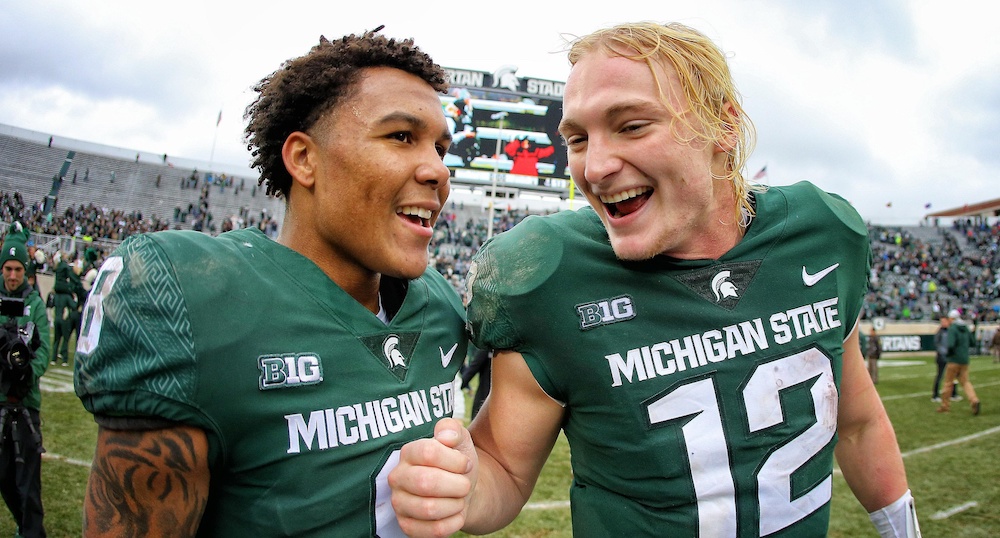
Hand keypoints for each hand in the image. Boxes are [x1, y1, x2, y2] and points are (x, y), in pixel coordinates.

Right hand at [389, 418, 477, 537]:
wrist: (461, 491)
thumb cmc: (457, 463)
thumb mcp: (460, 440)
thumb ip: (452, 429)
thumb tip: (445, 436)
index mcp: (408, 452)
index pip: (429, 453)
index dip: (455, 460)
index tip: (465, 464)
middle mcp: (398, 477)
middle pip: (426, 482)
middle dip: (456, 485)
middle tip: (465, 484)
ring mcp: (399, 503)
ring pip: (429, 509)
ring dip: (455, 504)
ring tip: (459, 499)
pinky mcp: (406, 526)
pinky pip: (433, 530)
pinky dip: (453, 522)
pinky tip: (456, 513)